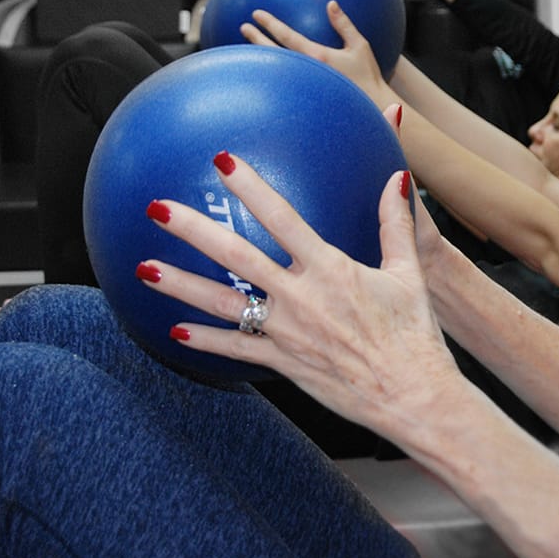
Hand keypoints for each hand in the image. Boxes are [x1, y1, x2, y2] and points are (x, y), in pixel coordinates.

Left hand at [137, 151, 462, 440]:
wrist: (412, 396)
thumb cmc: (414, 335)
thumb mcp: (408, 273)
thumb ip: (395, 223)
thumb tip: (396, 178)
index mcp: (330, 269)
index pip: (282, 218)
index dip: (251, 187)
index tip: (222, 161)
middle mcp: (301, 297)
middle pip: (236, 255)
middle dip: (193, 230)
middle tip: (157, 208)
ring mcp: (287, 332)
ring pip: (223, 304)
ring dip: (180, 285)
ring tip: (144, 269)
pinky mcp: (283, 363)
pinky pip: (235, 350)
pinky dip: (204, 340)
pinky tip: (175, 330)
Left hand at [241, 0, 394, 91]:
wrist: (373, 107)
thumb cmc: (368, 77)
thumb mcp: (360, 46)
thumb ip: (344, 24)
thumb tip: (331, 5)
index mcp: (318, 56)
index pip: (287, 37)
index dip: (270, 24)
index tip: (256, 14)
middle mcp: (307, 71)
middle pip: (274, 53)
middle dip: (257, 39)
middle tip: (243, 27)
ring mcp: (305, 86)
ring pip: (276, 69)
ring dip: (261, 56)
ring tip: (249, 47)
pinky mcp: (307, 97)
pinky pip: (285, 83)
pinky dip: (273, 74)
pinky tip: (267, 70)